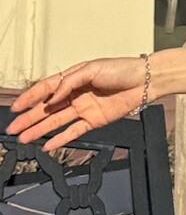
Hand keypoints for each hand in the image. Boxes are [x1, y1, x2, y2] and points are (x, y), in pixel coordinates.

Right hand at [8, 56, 149, 150]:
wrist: (142, 81)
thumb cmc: (119, 70)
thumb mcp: (90, 69)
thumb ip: (69, 83)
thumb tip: (53, 99)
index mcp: (71, 80)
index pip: (44, 90)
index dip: (29, 98)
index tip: (15, 107)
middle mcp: (74, 96)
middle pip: (46, 109)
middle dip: (29, 118)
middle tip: (13, 128)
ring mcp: (83, 110)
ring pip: (56, 122)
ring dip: (39, 130)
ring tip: (24, 138)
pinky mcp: (94, 121)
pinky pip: (74, 132)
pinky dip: (61, 139)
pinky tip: (48, 145)